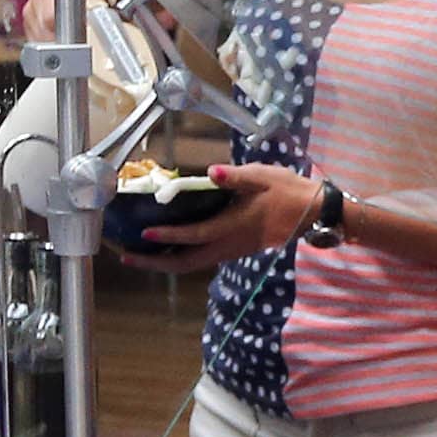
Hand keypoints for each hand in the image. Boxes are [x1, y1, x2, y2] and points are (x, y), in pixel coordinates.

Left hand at [121, 162, 317, 273]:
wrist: (312, 213)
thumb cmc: (287, 191)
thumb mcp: (263, 177)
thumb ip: (236, 177)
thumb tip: (212, 173)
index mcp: (233, 226)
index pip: (196, 234)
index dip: (170, 235)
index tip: (146, 232)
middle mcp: (228, 245)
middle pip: (185, 262)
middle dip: (154, 262)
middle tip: (125, 255)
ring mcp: (230, 250)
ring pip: (191, 264)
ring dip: (163, 262)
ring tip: (136, 254)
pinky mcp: (233, 250)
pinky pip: (199, 259)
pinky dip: (177, 257)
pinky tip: (165, 248)